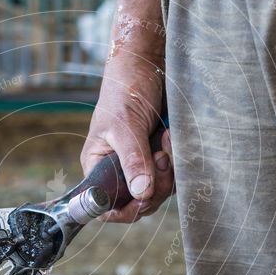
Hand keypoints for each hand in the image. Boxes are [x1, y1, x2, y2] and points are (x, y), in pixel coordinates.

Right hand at [80, 62, 174, 221]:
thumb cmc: (126, 88)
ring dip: (167, 171)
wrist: (150, 64)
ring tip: (166, 141)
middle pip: (137, 202)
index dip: (122, 210)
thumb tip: (141, 193)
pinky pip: (172, 176)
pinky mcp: (159, 157)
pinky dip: (177, 161)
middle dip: (153, 186)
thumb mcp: (126, 125)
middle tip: (159, 158)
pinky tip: (172, 139)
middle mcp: (118, 169)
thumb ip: (133, 160)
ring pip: (158, 191)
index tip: (141, 201)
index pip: (105, 204)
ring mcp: (140, 164)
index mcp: (98, 165)